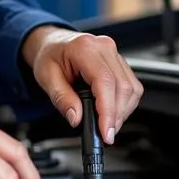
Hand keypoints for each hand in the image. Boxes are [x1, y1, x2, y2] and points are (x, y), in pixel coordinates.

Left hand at [22, 26, 142, 142]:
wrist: (52, 43)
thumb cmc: (48, 56)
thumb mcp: (46, 78)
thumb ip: (62, 98)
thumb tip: (76, 118)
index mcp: (84, 48)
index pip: (105, 82)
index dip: (108, 110)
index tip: (106, 131)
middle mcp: (104, 48)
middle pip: (123, 87)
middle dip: (116, 116)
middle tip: (105, 134)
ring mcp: (114, 54)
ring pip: (132, 88)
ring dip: (122, 111)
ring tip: (107, 125)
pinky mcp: (120, 62)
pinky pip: (131, 85)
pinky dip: (124, 104)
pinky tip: (111, 112)